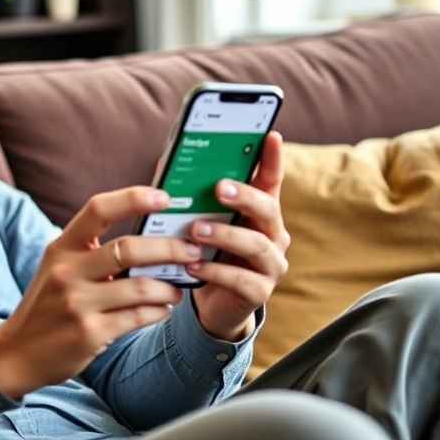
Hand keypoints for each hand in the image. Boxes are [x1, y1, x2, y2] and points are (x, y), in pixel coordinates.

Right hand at [0, 187, 201, 398]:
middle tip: (192, 251)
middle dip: (170, 249)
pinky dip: (159, 311)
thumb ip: (93, 250)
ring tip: (178, 287)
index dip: (133, 198)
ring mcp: (77, 303)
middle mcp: (66, 271)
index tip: (163, 197)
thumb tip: (150, 234)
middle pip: (129, 249)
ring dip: (170, 287)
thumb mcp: (60, 268)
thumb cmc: (49, 303)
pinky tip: (164, 308)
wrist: (19, 351)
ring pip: (141, 287)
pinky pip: (138, 316)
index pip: (98, 209)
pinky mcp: (90, 332)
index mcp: (61, 247)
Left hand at [188, 131, 290, 340]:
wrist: (212, 303)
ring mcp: (271, 265)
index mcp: (259, 212)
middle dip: (244, 196)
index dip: (272, 159)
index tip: (270, 136)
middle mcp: (273, 235)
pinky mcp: (260, 293)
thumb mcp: (200, 222)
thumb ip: (192, 196)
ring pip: (256, 245)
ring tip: (196, 230)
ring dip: (225, 235)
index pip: (270, 181)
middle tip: (218, 188)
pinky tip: (192, 264)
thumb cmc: (206, 252)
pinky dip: (215, 270)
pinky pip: (241, 279)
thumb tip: (166, 162)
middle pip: (268, 209)